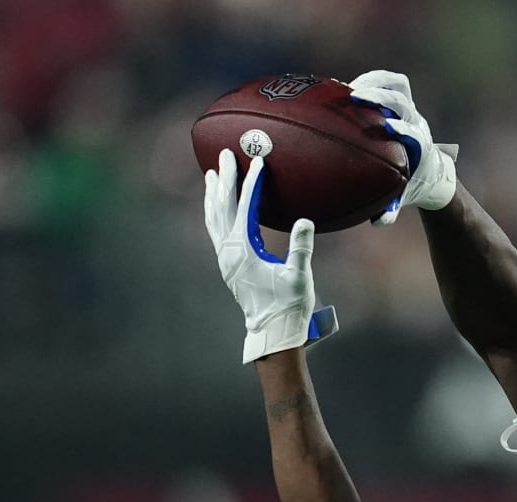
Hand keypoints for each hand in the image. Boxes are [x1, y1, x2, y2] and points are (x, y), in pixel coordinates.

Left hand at [202, 148, 337, 363]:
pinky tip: (215, 205)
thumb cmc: (288, 307)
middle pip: (223, 207)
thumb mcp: (298, 278)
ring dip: (214, 194)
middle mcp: (229, 252)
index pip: (247, 209)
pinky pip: (215, 231)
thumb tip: (304, 221)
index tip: (258, 163)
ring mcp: (225, 258)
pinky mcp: (228, 264)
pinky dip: (214, 213)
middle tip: (224, 154)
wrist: (273, 331)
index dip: (253, 184)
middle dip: (225, 179)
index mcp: (245, 252)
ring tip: (212, 174)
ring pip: (214, 218)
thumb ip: (301, 249)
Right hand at [348, 70, 458, 224]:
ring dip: (377, 82)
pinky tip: (350, 85)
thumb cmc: (412, 186)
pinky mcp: (402, 101)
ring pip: (399, 86)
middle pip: (404, 103)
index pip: (414, 132)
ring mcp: (410, 111)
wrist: (432, 172)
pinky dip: (374, 79)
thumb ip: (391, 209)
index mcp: (419, 147)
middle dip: (382, 97)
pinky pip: (392, 83)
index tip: (388, 128)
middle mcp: (416, 124)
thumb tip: (377, 221)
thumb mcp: (403, 198)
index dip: (403, 128)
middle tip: (357, 97)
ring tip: (351, 87)